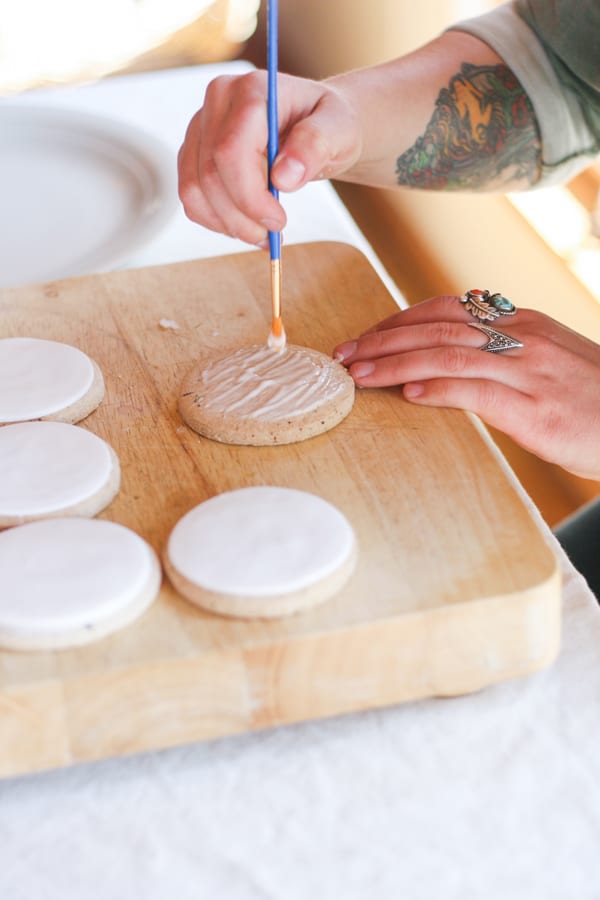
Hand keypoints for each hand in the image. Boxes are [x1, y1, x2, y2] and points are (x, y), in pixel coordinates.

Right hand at [177, 70, 361, 245]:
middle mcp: (219, 101)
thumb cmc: (330, 125)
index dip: (249, 196)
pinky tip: (245, 223)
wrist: (319, 124)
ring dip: (227, 223)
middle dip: (240, 217)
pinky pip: (191, 196)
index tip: (278, 221)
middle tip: (272, 235)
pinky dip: (216, 220)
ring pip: (194, 189)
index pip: (230, 151)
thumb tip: (283, 177)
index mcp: (252, 90)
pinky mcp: (195, 149)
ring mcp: (201, 125)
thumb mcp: (340, 130)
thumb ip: (315, 145)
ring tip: (261, 233)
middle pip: (209, 175)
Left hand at [333, 295, 599, 480]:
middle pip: (436, 326)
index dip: (399, 320)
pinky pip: (477, 390)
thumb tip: (451, 362)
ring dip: (393, 363)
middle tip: (343, 354)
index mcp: (523, 323)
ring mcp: (529, 371)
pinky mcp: (535, 409)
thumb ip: (504, 355)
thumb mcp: (550, 362)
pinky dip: (438, 387)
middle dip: (382, 338)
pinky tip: (409, 392)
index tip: (366, 335)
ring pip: (447, 354)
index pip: (446, 309)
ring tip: (356, 374)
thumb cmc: (596, 400)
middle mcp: (522, 338)